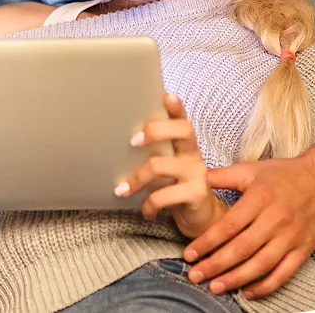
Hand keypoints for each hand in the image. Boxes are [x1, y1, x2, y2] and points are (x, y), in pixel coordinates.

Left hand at [116, 93, 226, 238]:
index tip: (166, 94)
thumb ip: (152, 154)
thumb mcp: (165, 168)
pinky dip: (148, 205)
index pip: (182, 119)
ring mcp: (198, 174)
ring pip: (161, 165)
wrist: (200, 219)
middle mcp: (193, 155)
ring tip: (122, 190)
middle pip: (183, 130)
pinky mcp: (197, 195)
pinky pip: (164, 196)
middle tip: (132, 141)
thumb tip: (114, 141)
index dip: (176, 107)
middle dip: (155, 130)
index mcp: (184, 145)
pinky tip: (146, 211)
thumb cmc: (175, 188)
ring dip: (136, 178)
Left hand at [182, 134, 314, 298]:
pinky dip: (266, 286)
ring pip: (261, 264)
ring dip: (236, 279)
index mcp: (260, 198)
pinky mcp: (304, 249)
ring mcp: (292, 237)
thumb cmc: (283, 174)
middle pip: (242, 248)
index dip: (207, 242)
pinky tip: (247, 293)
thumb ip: (220, 176)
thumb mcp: (250, 170)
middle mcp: (276, 220)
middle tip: (195, 275)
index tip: (189, 254)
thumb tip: (189, 178)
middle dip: (216, 265)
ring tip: (215, 287)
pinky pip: (284, 273)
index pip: (229, 226)